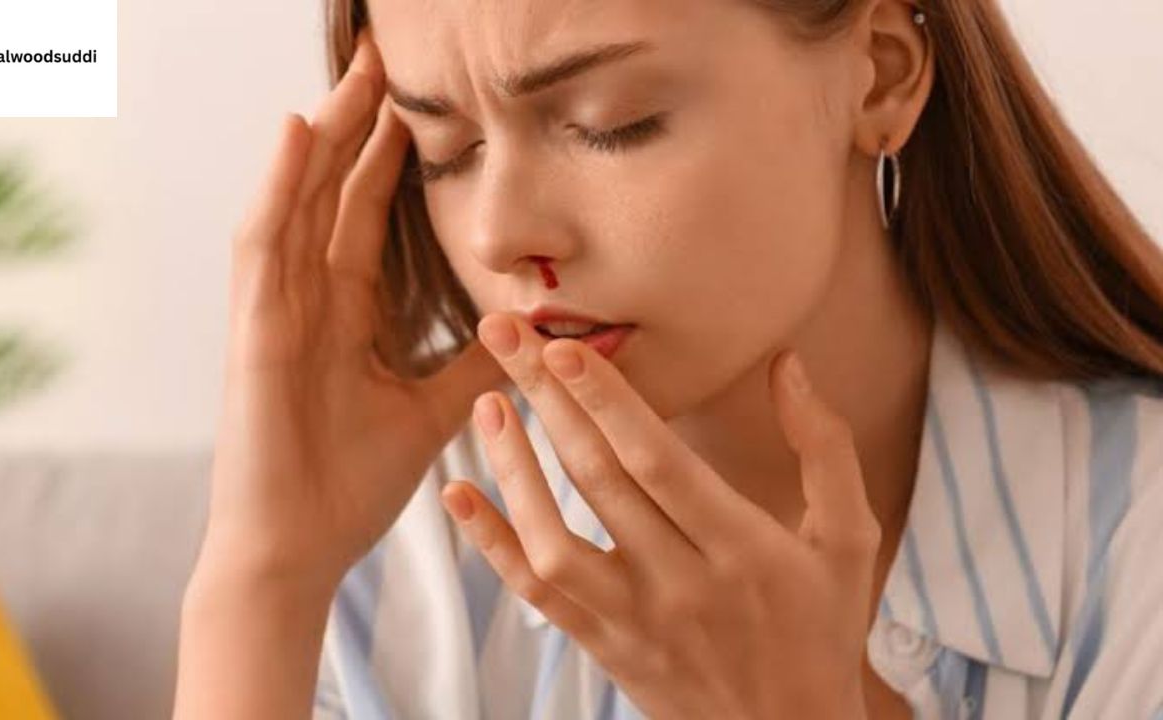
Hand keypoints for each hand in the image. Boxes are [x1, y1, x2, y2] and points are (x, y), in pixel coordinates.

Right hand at [203, 28, 504, 583]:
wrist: (299, 548)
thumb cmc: (348, 484)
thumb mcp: (433, 410)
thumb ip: (476, 364)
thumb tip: (537, 330)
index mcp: (342, 313)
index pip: (363, 214)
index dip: (385, 155)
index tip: (416, 103)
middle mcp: (306, 298)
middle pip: (328, 190)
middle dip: (354, 123)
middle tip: (382, 59)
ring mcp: (274, 310)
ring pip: (296, 200)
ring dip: (320, 134)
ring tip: (351, 74)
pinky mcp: (255, 331)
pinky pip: (264, 244)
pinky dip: (278, 186)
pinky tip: (296, 131)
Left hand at [440, 312, 878, 718]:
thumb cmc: (821, 629)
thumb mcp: (848, 538)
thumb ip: (824, 448)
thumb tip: (787, 363)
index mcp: (743, 548)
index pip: (660, 462)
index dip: (607, 401)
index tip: (562, 346)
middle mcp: (681, 584)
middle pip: (598, 480)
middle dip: (547, 399)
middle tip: (504, 333)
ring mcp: (633, 619)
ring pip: (553, 540)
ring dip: (512, 468)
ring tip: (486, 402)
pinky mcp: (602, 644)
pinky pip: (534, 593)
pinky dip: (490, 543)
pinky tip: (457, 493)